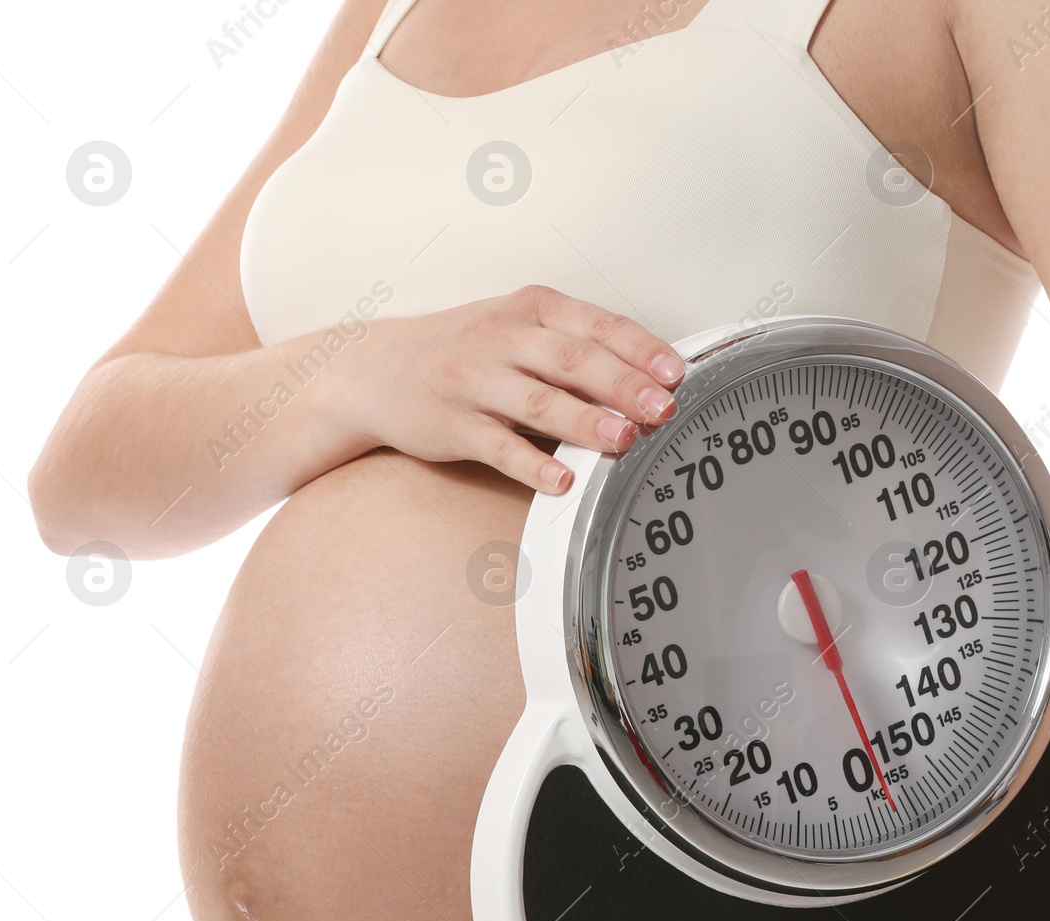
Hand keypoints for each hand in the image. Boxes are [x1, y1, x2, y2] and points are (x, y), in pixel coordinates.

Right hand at [327, 284, 685, 493]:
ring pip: (540, 400)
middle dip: (625, 386)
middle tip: (664, 410)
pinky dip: (532, 463)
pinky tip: (563, 480)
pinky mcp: (452, 424)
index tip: (676, 373)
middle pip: (575, 360)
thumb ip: (572, 350)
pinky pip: (498, 446)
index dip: (639, 349)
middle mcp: (503, 338)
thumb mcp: (516, 331)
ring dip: (586, 421)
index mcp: (529, 310)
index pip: (596, 325)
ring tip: (625, 440)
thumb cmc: (462, 352)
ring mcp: (475, 381)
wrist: (373, 370)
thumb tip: (645, 383)